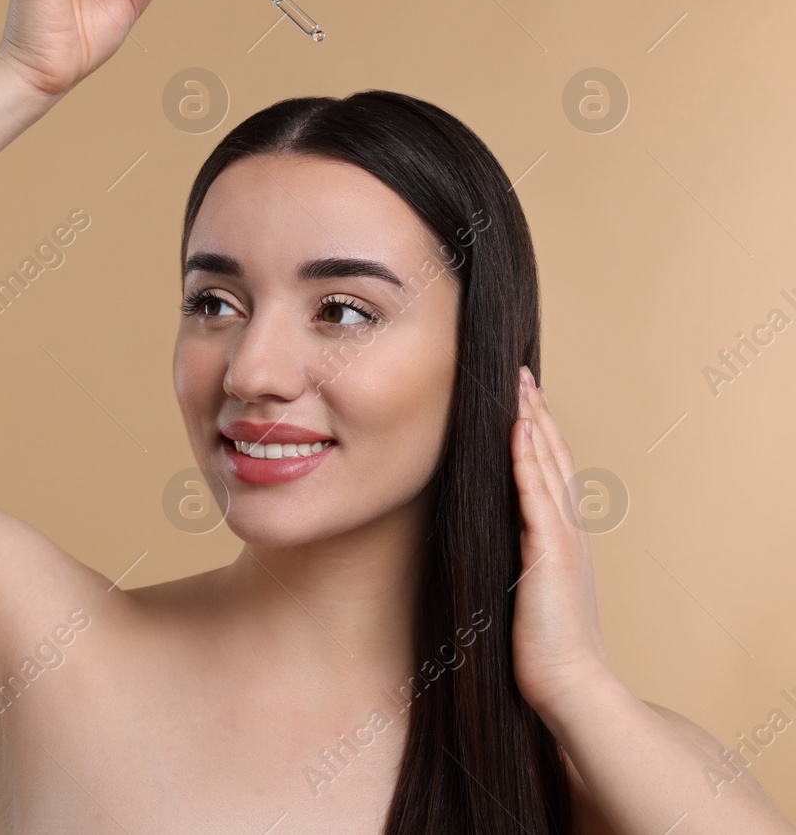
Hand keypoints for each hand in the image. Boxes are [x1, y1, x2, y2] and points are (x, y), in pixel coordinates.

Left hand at [509, 366, 618, 720]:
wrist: (570, 685)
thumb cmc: (541, 648)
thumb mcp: (524, 591)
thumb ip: (514, 561)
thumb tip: (488, 544)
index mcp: (560, 539)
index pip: (548, 472)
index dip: (537, 434)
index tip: (521, 400)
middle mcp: (567, 531)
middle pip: (551, 457)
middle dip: (536, 413)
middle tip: (521, 373)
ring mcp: (562, 539)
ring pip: (547, 466)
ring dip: (533, 422)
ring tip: (520, 385)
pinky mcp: (550, 552)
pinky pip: (536, 495)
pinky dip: (527, 459)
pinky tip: (519, 429)